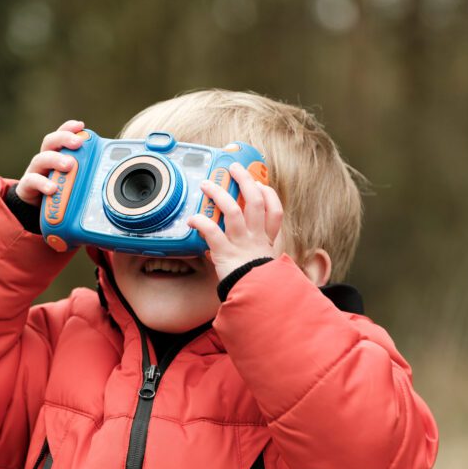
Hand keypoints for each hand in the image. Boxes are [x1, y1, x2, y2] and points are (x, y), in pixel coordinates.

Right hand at [15, 120, 85, 206]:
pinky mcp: (27, 187)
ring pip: (41, 159)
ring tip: (69, 165)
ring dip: (55, 160)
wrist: (37, 210)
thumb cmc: (61, 191)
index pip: (61, 135)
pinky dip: (42, 183)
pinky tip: (52, 188)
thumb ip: (88, 174)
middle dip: (64, 139)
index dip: (69, 128)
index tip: (81, 125)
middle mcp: (45, 160)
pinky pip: (32, 182)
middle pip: (50, 141)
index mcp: (57, 155)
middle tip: (78, 143)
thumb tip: (115, 172)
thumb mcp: (75, 181)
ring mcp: (35, 172)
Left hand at [186, 162, 283, 280]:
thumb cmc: (255, 283)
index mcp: (266, 239)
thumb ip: (251, 251)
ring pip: (232, 211)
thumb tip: (230, 243)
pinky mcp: (225, 252)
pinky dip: (201, 222)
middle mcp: (255, 237)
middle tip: (233, 168)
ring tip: (206, 184)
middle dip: (245, 180)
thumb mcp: (260, 264)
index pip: (275, 210)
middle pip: (255, 201)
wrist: (255, 300)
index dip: (268, 194)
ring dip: (218, 194)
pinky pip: (212, 232)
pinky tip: (192, 219)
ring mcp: (240, 243)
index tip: (260, 184)